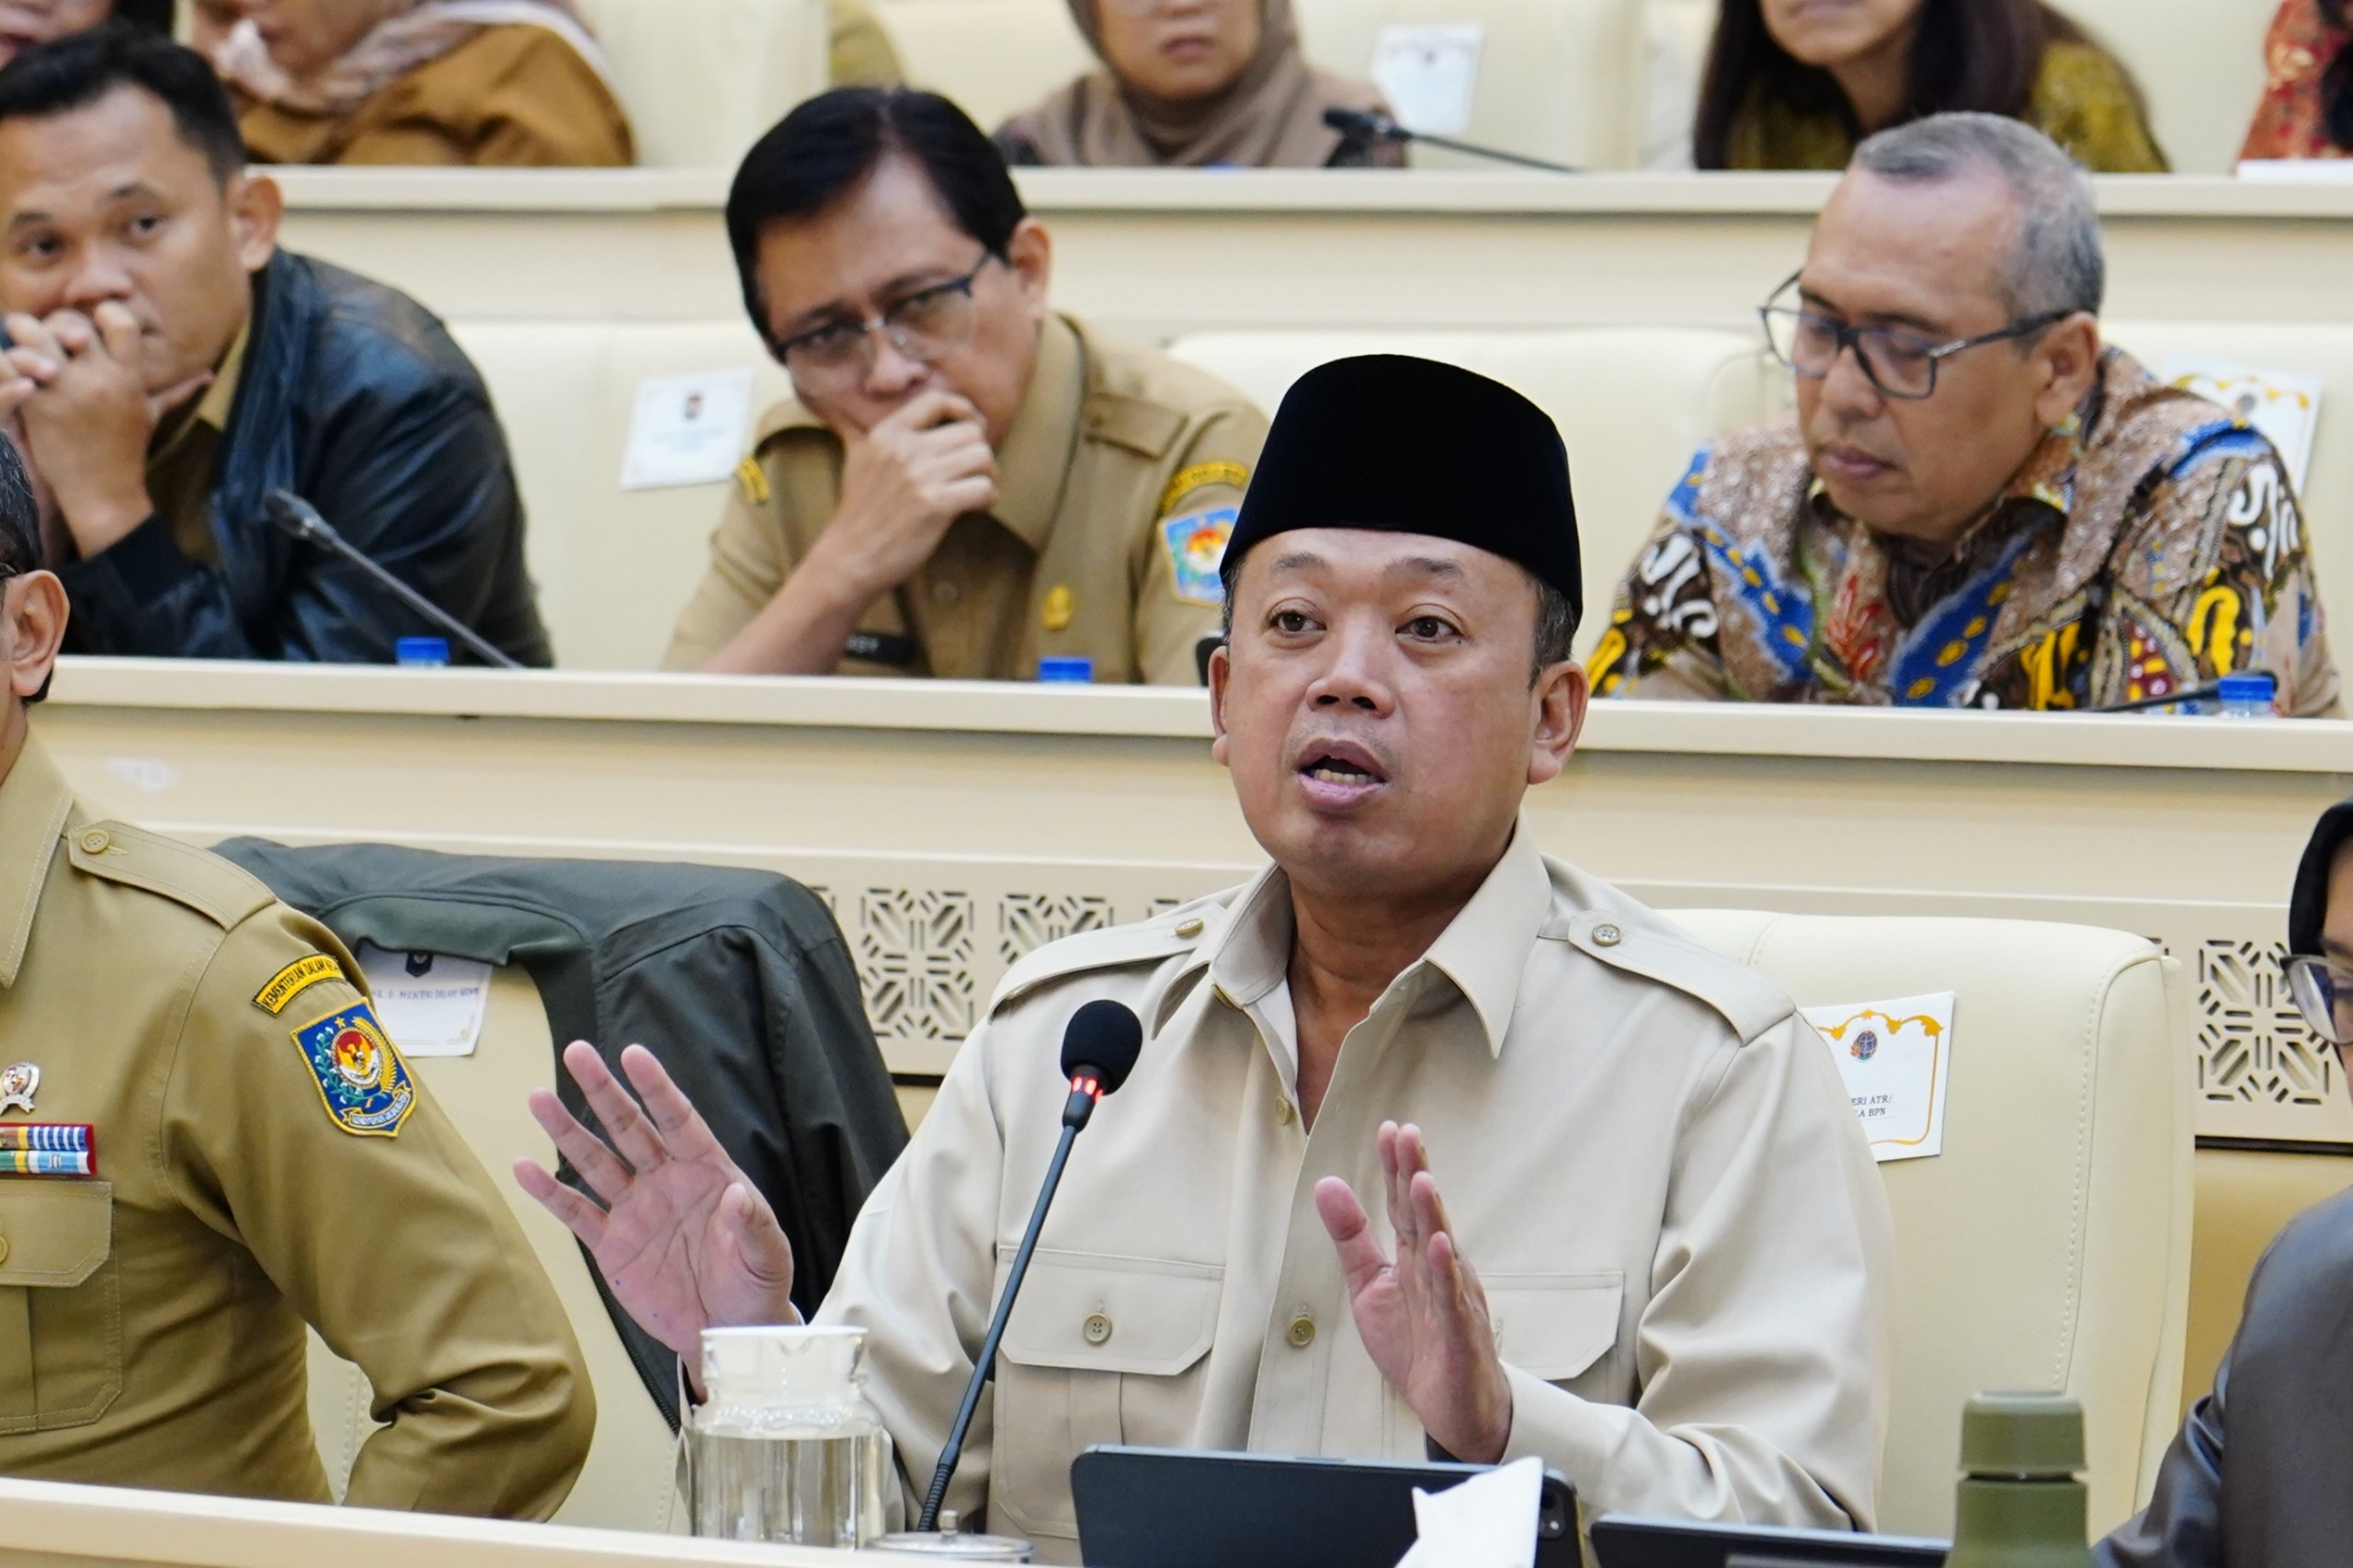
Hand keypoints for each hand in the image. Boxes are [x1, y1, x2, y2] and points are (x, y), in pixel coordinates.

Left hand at [4, 303, 208, 556]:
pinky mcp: (40, 404)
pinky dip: (8, 364)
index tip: (91, 330)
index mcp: (129, 376)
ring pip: (35, 335)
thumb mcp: (152, 415)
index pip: (119, 320)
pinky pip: (14, 367)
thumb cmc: (127, 452)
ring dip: (24, 338)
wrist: (103, 491)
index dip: (101, 315)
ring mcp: (69, 389)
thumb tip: (209, 375)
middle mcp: (102, 377)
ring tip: (25, 350)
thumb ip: (177, 391)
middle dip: (55, 325)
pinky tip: (13, 372)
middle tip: (49, 339)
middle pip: (70, 322)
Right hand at [516, 1042, 799, 1374]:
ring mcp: (636, 1209)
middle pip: (629, 1127)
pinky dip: (550, 1192)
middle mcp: (667, 1180)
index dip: (657, 1088)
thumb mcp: (767, 1255)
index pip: (679, 1120)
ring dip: (567, 1131)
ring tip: (538, 1098)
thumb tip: (737, 1194)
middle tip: (577, 1052)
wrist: (728, 1331)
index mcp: (708, 1171)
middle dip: (603, 1091)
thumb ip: (753, 1224)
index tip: (633, 1054)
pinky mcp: (613, 1244)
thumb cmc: (757, 1284)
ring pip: (596, 1161)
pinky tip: (524, 1167)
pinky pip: (577, 1213)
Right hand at [810, 389, 997, 600]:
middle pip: (970, 432)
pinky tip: (977, 508)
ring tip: (978, 490)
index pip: (937, 400)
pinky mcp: (935, 505)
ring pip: (982, 457)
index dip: (964, 410)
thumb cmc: (859, 510)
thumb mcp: (855, 459)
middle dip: (981, 453)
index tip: (973, 429)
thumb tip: (835, 405)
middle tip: (977, 473)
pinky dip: (988, 499)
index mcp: (887, 433)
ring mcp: (920, 476)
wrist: (851, 556)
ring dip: (989, 476)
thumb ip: (856, 429)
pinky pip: (983, 488)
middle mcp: (904, 449)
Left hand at [1316, 1122, 1513, 1462]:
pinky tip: (1441, 1246)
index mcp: (1415, 1256)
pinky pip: (1453, 1299)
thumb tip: (1326, 1184)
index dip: (1395, 1168)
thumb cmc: (1416, 1343)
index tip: (1389, 1128)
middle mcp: (1439, 1267)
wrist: (1452, 1406)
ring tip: (1421, 1178)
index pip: (1403, 1204)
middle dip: (1415, 1174)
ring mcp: (1453, 1297)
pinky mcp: (1460, 1332)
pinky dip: (1447, 1272)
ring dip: (1432, 1214)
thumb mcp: (1369, 1286)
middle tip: (1407, 1133)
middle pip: (1425, 1215)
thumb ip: (1351, 1238)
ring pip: (1443, 1249)